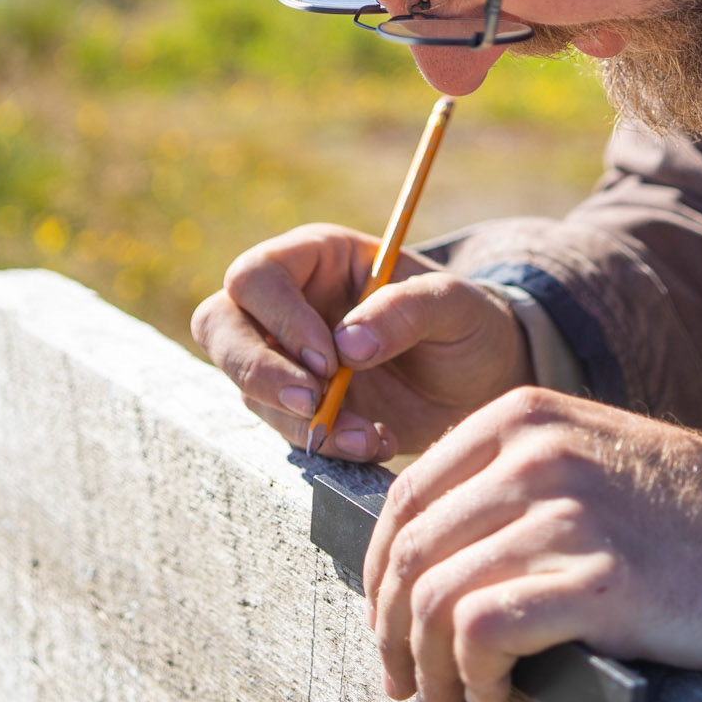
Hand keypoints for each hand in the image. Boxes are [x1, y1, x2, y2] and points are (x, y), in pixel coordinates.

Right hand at [190, 224, 529, 459]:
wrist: (481, 379)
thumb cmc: (467, 323)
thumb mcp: (456, 305)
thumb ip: (408, 309)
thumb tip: (347, 344)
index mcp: (317, 256)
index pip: (258, 277)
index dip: (280, 319)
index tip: (329, 362)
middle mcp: (287, 302)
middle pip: (219, 325)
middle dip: (258, 371)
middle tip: (312, 405)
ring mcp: (285, 356)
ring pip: (246, 386)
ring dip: (300, 420)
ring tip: (369, 434)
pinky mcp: (297, 406)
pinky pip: (283, 427)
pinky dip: (324, 444)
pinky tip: (374, 443)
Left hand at [364, 387, 701, 701]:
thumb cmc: (679, 514)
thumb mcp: (587, 455)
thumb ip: (507, 479)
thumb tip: (420, 552)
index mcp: (523, 417)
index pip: (405, 497)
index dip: (377, 573)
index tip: (382, 622)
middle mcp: (536, 455)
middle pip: (412, 553)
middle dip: (389, 631)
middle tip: (402, 682)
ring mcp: (567, 515)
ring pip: (437, 599)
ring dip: (427, 670)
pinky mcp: (598, 582)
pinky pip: (485, 631)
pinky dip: (473, 675)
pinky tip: (492, 695)